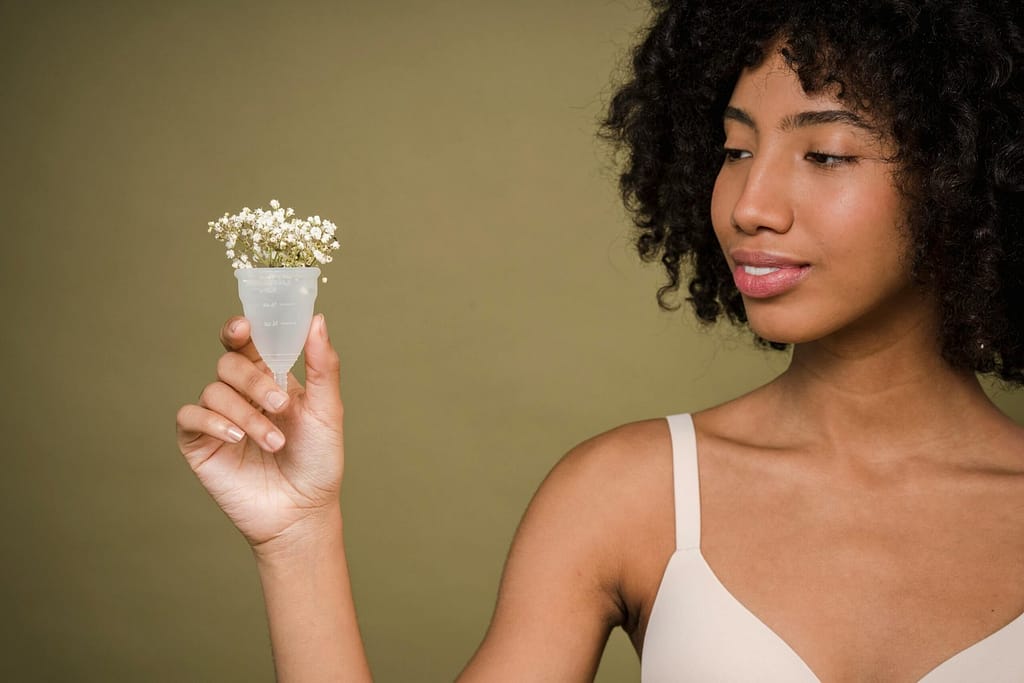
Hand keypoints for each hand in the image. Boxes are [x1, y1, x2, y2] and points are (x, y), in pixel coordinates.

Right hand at [176, 314, 344, 552]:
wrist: (303, 512)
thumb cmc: (318, 461)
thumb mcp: (328, 411)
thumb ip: (323, 366)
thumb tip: (317, 320)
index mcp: (270, 379)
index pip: (247, 343)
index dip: (239, 329)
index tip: (244, 326)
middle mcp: (241, 394)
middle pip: (228, 363)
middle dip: (253, 380)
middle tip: (281, 406)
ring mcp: (218, 418)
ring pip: (214, 391)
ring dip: (247, 415)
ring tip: (274, 443)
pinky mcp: (199, 443)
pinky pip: (191, 417)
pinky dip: (213, 422)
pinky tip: (237, 440)